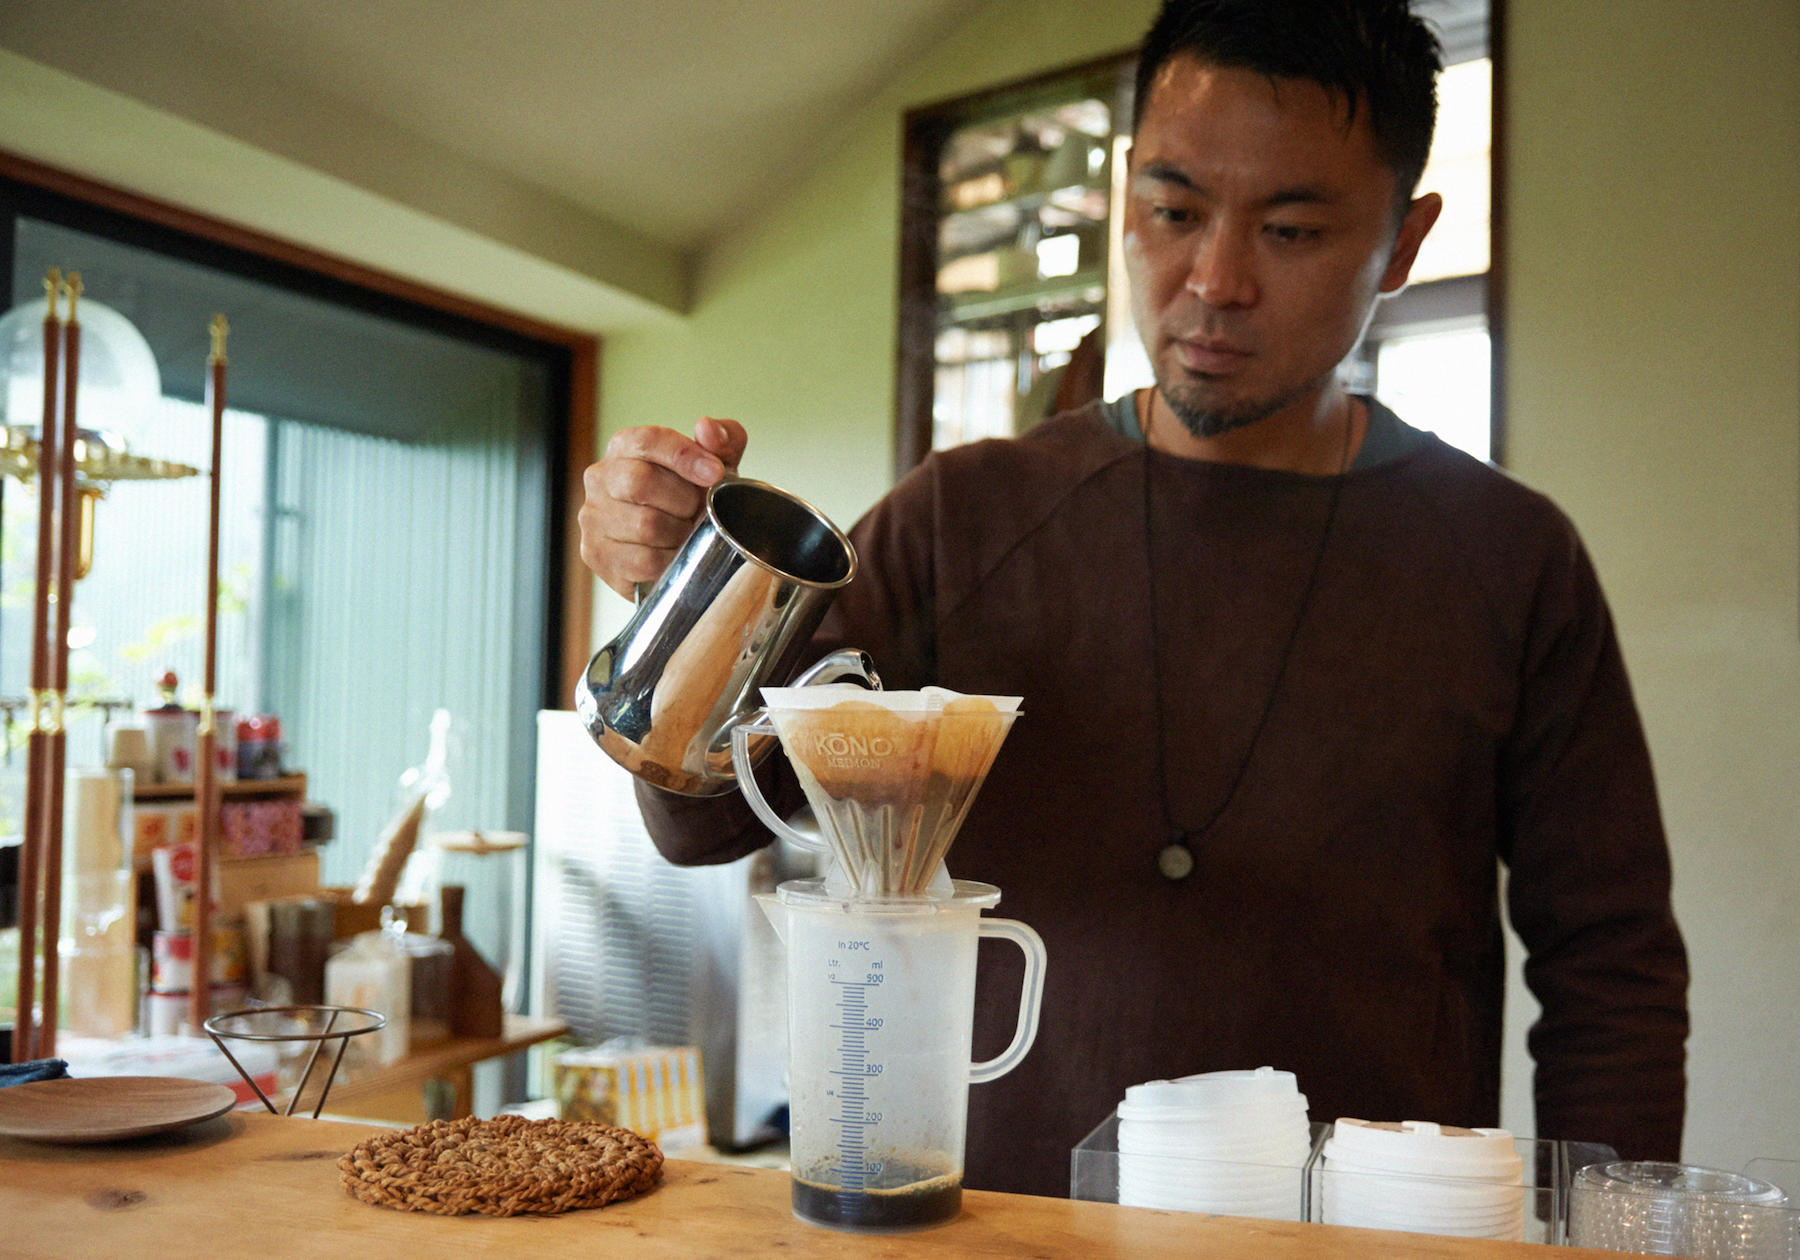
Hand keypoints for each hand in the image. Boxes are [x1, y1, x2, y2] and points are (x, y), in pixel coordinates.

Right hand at [579, 416, 747, 599]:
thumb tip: (707, 428)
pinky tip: (675, 555)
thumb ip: (723, 439)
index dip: (685, 456)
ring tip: (688, 534)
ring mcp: (593, 517)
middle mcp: (600, 477)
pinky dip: (669, 560)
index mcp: (625, 446)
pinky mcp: (596, 554)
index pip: (648, 441)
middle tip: (700, 511)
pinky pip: (642, 560)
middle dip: (684, 501)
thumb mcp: (716, 464)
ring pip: (645, 525)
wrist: (674, 546)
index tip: (715, 474)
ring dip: (679, 534)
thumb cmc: (691, 497)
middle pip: (641, 482)